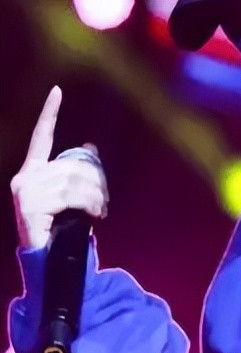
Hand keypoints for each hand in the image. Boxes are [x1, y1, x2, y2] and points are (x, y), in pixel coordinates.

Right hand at [10, 86, 108, 249]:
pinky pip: (72, 196)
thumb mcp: (70, 197)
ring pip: (76, 181)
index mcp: (33, 172)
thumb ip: (75, 173)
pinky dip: (90, 205)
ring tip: (100, 211)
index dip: (50, 113)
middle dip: (97, 182)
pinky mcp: (31, 205)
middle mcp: (24, 178)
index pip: (42, 136)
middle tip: (104, 202)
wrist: (50, 261)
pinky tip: (95, 216)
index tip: (57, 90)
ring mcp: (26, 192)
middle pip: (73, 165)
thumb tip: (89, 147)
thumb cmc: (61, 228)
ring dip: (97, 197)